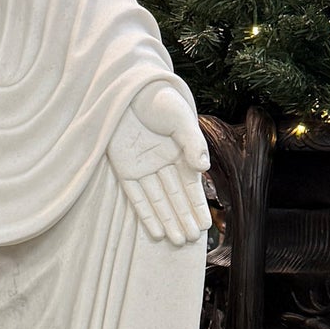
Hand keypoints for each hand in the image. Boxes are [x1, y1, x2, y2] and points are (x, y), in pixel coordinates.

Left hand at [108, 81, 208, 245]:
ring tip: (176, 240)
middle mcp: (163, 163)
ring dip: (167, 220)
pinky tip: (155, 231)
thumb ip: (191, 143)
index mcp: (181, 152)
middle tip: (190, 240)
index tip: (205, 226)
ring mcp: (143, 167)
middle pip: (175, 197)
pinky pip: (135, 196)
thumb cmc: (159, 99)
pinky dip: (145, 213)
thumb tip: (203, 169)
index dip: (197, 206)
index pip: (191, 186)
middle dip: (183, 218)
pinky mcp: (124, 168)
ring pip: (157, 200)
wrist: (127, 88)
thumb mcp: (179, 118)